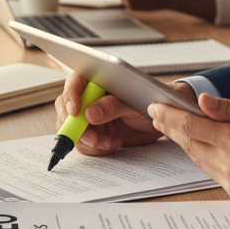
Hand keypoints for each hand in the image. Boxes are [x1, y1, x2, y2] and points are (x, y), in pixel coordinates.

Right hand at [53, 71, 197, 154]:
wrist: (162, 118)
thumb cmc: (150, 100)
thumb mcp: (133, 103)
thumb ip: (112, 106)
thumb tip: (89, 113)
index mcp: (98, 80)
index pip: (75, 82)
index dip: (71, 95)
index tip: (75, 110)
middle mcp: (90, 98)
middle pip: (67, 109)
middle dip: (75, 126)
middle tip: (92, 137)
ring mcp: (90, 117)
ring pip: (73, 130)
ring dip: (87, 140)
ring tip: (107, 143)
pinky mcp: (96, 133)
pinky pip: (85, 144)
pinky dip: (96, 148)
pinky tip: (113, 144)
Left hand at [148, 94, 229, 207]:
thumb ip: (229, 109)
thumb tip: (201, 102)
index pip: (191, 126)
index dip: (169, 116)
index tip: (155, 107)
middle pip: (190, 144)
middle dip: (172, 128)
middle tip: (158, 115)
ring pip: (199, 159)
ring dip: (186, 143)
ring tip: (176, 127)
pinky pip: (213, 173)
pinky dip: (204, 157)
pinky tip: (203, 146)